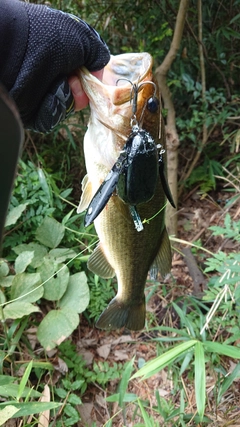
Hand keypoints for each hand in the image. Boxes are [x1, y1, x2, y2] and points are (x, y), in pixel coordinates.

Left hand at [9, 3, 109, 131]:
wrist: (18, 55)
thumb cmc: (49, 39)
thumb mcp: (83, 38)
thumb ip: (97, 54)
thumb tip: (99, 73)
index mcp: (60, 55)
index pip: (83, 74)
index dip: (91, 78)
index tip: (92, 76)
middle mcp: (50, 74)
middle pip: (78, 94)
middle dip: (81, 90)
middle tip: (74, 80)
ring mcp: (41, 93)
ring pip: (67, 106)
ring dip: (69, 97)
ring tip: (60, 83)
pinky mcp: (34, 110)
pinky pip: (54, 116)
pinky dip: (56, 106)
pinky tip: (49, 94)